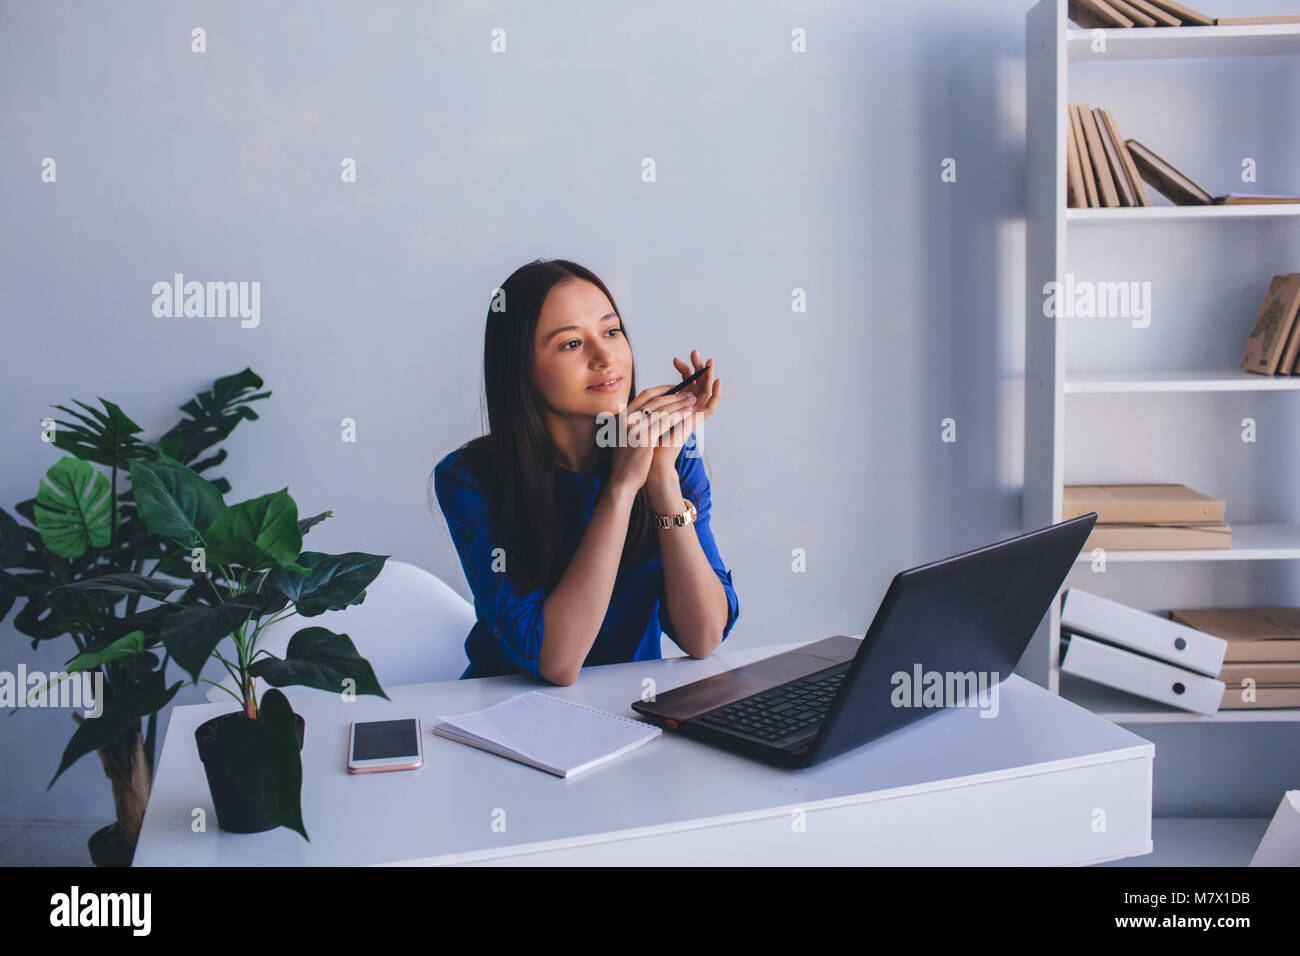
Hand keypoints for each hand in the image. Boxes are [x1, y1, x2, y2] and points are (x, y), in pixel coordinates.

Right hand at [608, 384, 697, 495]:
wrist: (622, 480)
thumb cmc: (627, 461)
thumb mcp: (626, 436)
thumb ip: (636, 423)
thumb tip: (654, 412)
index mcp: (622, 416)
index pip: (644, 395)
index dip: (661, 389)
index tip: (674, 388)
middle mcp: (627, 419)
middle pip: (655, 400)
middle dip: (674, 395)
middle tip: (688, 394)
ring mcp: (634, 427)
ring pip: (662, 409)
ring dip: (679, 403)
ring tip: (692, 401)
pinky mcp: (644, 438)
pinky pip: (665, 422)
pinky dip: (678, 416)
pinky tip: (687, 414)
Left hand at [650, 351, 719, 475]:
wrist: (651, 464)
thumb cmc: (646, 446)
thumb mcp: (644, 418)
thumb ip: (647, 406)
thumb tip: (641, 394)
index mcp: (676, 410)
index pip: (684, 386)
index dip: (683, 371)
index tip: (677, 359)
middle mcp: (686, 413)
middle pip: (696, 386)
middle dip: (696, 368)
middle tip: (695, 352)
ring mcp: (692, 418)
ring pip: (705, 393)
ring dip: (709, 376)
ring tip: (711, 361)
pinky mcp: (696, 425)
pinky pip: (711, 407)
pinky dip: (716, 394)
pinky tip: (718, 381)